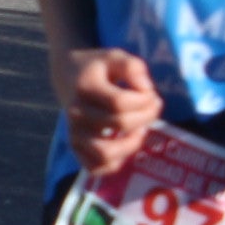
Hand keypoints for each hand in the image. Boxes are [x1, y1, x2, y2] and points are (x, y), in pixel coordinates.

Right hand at [64, 48, 162, 177]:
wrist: (70, 78)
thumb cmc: (99, 69)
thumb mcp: (116, 57)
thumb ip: (133, 67)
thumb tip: (146, 90)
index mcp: (85, 88)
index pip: (120, 102)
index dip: (144, 100)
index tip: (151, 93)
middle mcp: (76, 113)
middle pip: (119, 123)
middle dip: (146, 115)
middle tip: (154, 106)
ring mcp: (74, 134)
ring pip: (105, 153)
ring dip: (131, 143)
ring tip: (140, 130)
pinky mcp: (76, 149)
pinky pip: (97, 168)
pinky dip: (116, 162)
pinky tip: (125, 143)